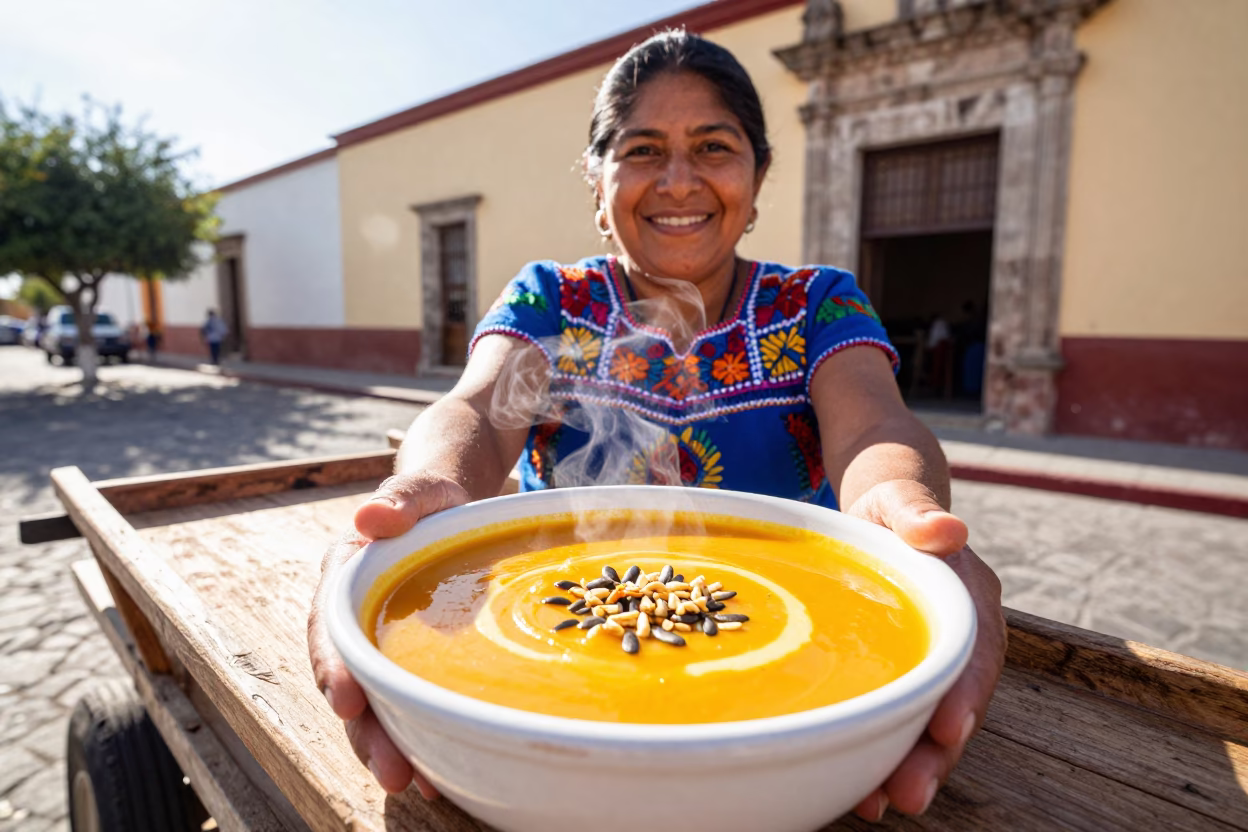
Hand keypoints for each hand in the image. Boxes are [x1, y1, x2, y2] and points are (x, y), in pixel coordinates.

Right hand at [307, 471, 470, 797]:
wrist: (451, 511)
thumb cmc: (433, 500)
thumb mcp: (423, 491)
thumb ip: (402, 498)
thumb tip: (370, 514)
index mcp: (345, 574)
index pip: (330, 625)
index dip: (334, 667)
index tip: (347, 701)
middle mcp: (352, 615)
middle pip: (347, 679)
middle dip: (364, 729)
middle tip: (392, 771)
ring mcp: (378, 643)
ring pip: (372, 701)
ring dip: (386, 744)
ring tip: (413, 781)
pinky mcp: (405, 661)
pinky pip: (401, 702)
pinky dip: (413, 734)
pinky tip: (435, 768)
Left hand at [844, 480, 1005, 820]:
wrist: (880, 513)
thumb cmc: (889, 501)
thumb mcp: (897, 497)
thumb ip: (918, 511)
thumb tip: (949, 528)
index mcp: (969, 594)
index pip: (975, 648)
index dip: (965, 692)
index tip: (948, 730)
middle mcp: (962, 635)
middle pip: (957, 700)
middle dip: (937, 753)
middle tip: (908, 794)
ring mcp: (936, 659)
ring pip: (931, 720)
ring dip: (911, 765)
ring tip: (880, 805)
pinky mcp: (907, 675)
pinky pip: (903, 719)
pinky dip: (886, 752)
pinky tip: (861, 788)